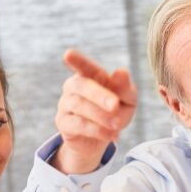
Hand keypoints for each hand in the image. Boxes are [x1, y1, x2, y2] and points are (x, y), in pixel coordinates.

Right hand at [52, 49, 137, 173]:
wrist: (101, 137)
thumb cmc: (116, 111)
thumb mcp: (127, 99)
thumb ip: (125, 87)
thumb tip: (121, 72)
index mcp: (91, 75)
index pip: (84, 65)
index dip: (77, 60)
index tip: (68, 54)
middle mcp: (74, 86)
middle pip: (82, 85)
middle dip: (99, 95)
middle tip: (115, 105)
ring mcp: (65, 103)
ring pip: (79, 105)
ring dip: (101, 116)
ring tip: (118, 125)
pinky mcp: (63, 122)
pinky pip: (78, 124)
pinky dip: (97, 130)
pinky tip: (111, 135)